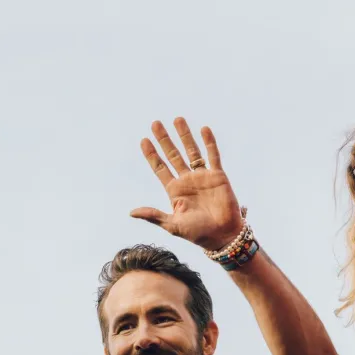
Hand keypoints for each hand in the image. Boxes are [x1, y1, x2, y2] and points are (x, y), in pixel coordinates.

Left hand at [132, 117, 243, 250]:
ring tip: (177, 119)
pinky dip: (209, 142)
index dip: (152, 155)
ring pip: (192, 151)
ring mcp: (202, 176)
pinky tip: (203, 129)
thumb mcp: (172, 225)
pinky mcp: (218, 175)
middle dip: (164, 139)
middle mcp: (187, 181)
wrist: (222, 235)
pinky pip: (213, 155)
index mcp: (174, 191)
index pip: (160, 168)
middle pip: (173, 155)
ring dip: (184, 135)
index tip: (144, 140)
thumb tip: (131, 212)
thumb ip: (153, 216)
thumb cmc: (197, 233)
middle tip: (155, 123)